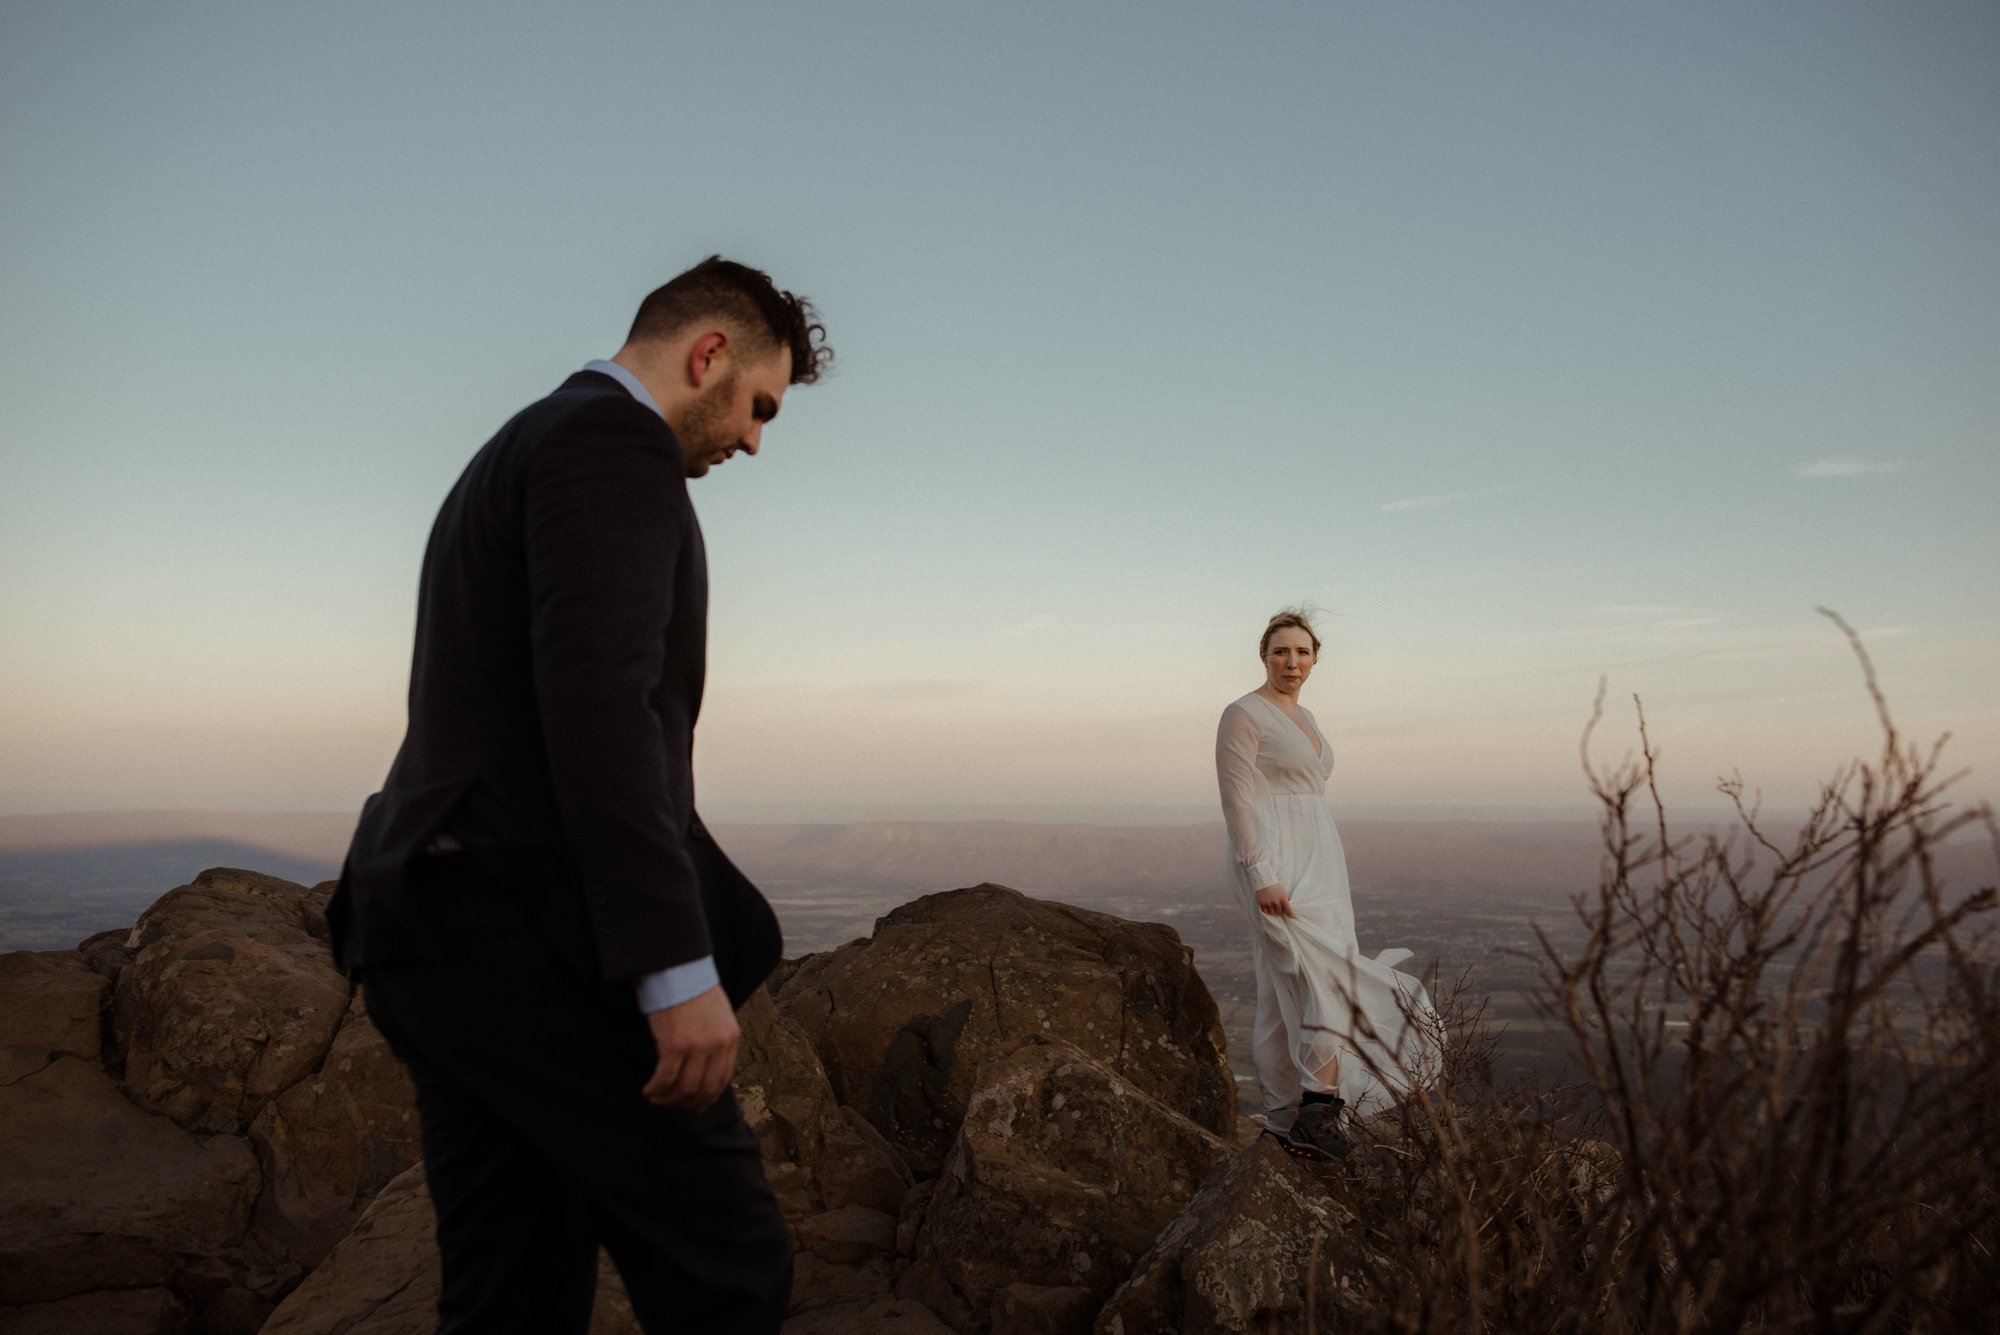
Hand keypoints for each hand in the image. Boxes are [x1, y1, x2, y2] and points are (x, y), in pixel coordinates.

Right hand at [641, 984, 738, 1110]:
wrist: (679, 970)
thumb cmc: (694, 990)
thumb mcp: (718, 1015)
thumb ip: (717, 1040)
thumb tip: (707, 1068)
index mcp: (731, 1038)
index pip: (723, 1079)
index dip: (708, 1097)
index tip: (697, 1105)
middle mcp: (718, 1045)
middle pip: (704, 1088)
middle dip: (687, 1102)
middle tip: (673, 1106)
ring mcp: (697, 1046)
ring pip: (684, 1088)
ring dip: (668, 1099)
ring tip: (657, 1098)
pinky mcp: (674, 1045)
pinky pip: (665, 1078)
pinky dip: (656, 1089)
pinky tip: (649, 1090)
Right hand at [1255, 885, 1293, 917]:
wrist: (1265, 881)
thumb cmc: (1275, 886)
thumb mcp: (1283, 892)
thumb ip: (1285, 901)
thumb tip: (1288, 910)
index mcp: (1283, 899)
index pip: (1288, 910)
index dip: (1291, 914)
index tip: (1292, 917)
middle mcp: (1275, 902)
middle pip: (1279, 913)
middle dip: (1279, 911)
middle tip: (1278, 907)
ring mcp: (1268, 903)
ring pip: (1272, 913)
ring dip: (1272, 911)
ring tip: (1272, 906)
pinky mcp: (1261, 903)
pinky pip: (1265, 911)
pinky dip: (1266, 910)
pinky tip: (1267, 906)